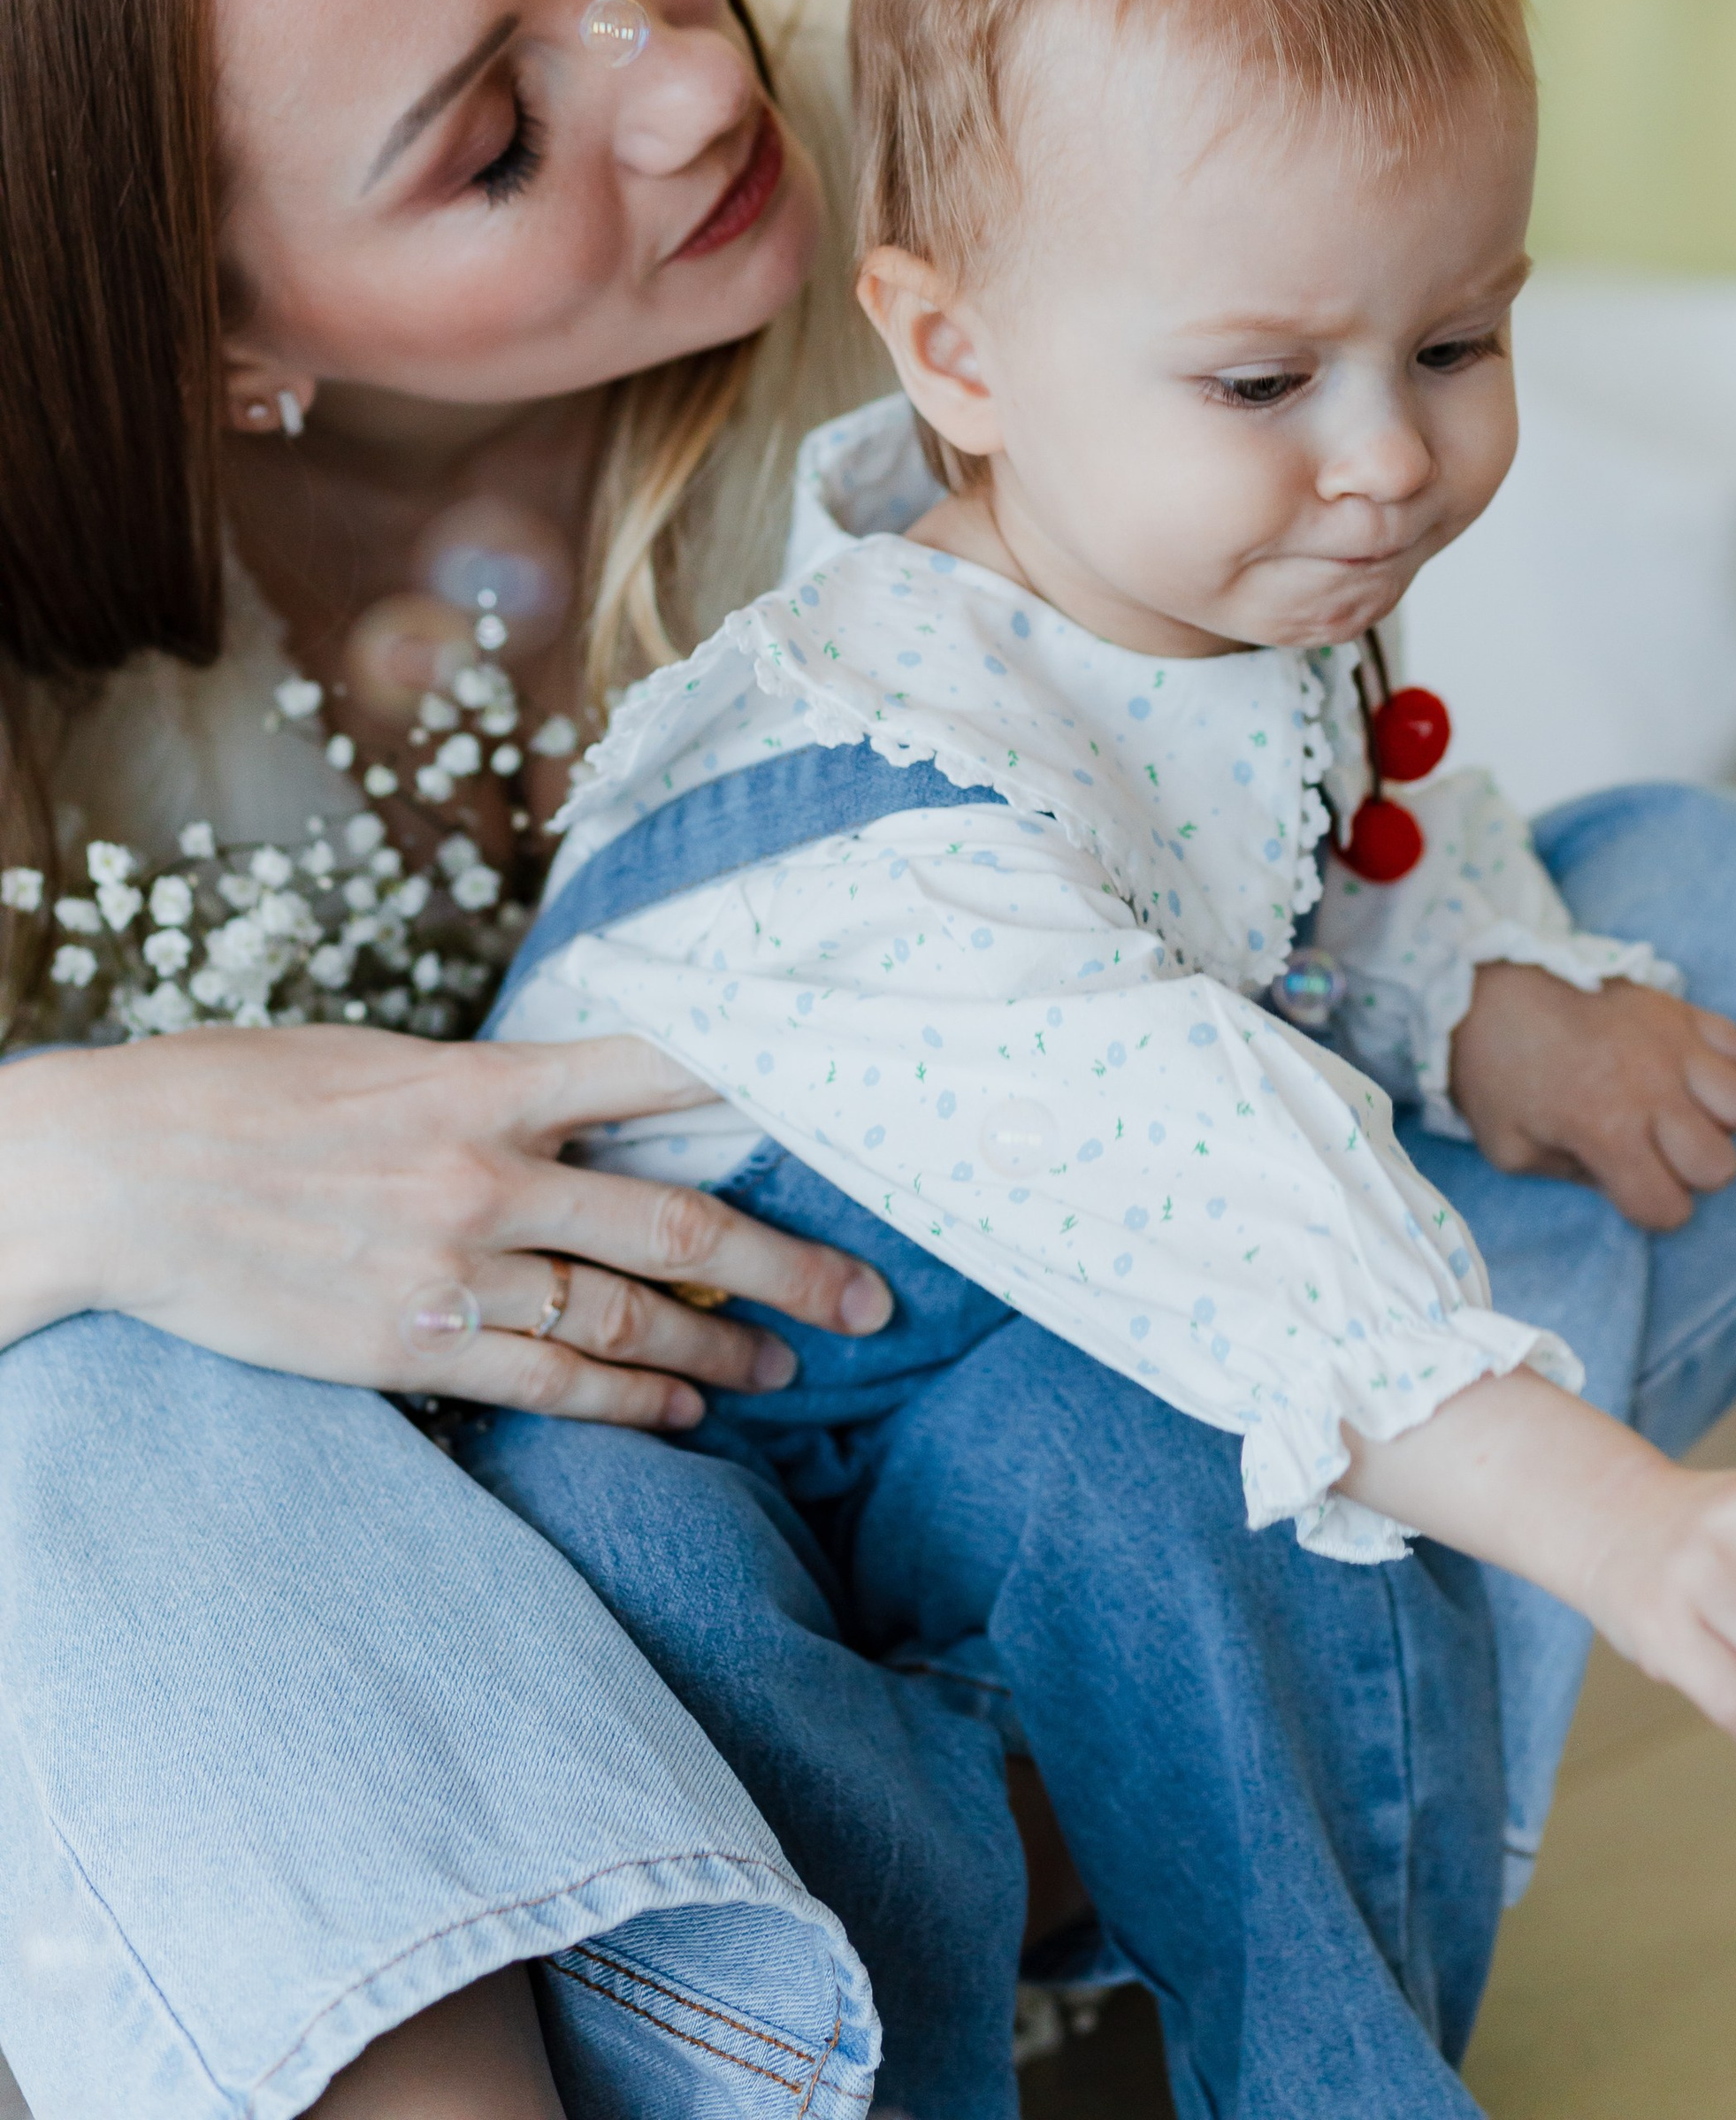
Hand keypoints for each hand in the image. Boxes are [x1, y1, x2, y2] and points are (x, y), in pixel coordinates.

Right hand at [0, 1028, 892, 1429]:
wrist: (125, 1172)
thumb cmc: (246, 1094)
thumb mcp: (383, 1061)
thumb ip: (488, 1091)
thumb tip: (576, 1108)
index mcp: (487, 1080)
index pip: (656, 1065)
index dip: (760, 1081)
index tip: (845, 1103)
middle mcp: (488, 1170)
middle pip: (675, 1217)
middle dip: (783, 1264)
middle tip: (868, 1302)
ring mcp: (453, 1264)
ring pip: (623, 1314)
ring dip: (713, 1348)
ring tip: (782, 1369)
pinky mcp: (409, 1343)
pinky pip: (546, 1380)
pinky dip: (625, 1403)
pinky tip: (680, 1417)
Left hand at [1448, 961, 1735, 1228]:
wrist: (1486, 981)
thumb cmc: (1492, 1068)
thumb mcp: (1510, 1147)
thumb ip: (1569, 1177)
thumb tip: (1615, 1180)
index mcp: (1606, 1131)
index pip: (1668, 1209)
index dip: (1650, 1210)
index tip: (1627, 1187)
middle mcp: (1651, 1091)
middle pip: (1720, 1166)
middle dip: (1691, 1174)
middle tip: (1655, 1152)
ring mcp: (1672, 1044)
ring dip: (1717, 1119)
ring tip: (1679, 1109)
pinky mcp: (1678, 1007)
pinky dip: (1727, 1067)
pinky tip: (1690, 1072)